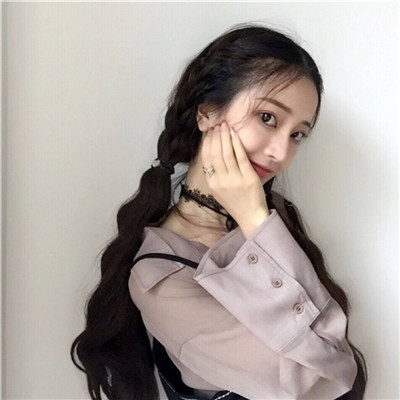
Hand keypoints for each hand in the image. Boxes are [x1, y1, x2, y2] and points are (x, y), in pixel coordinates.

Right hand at [200, 120, 269, 234]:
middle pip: (215, 153)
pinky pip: (240, 157)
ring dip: (225, 137)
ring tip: (225, 126)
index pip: (206, 158)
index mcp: (212, 183)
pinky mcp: (248, 178)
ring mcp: (234, 179)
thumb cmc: (236, 202)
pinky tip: (235, 134)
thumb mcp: (219, 190)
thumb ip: (215, 174)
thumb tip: (212, 153)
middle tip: (217, 125)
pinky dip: (237, 144)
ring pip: (226, 153)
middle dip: (215, 137)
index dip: (206, 143)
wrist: (250, 216)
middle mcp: (221, 181)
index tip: (208, 132)